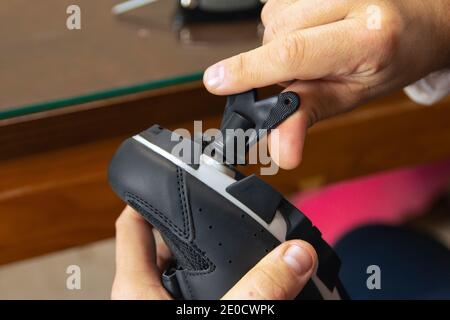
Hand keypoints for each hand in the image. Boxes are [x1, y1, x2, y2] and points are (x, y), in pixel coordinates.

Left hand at [111, 206, 316, 299]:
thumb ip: (260, 290)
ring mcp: (166, 309)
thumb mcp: (225, 316)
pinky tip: (248, 284)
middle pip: (166, 243)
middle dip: (196, 225)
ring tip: (244, 241)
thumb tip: (298, 255)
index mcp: (137, 288)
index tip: (176, 175)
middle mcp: (147, 296)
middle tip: (230, 209)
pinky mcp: (185, 316)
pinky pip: (201, 293)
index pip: (133, 224)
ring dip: (215, 257)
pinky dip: (223, 284)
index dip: (150, 195)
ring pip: (187, 270)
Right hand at [203, 0, 449, 168]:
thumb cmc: (394, 57)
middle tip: (307, 70)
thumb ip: (310, 115)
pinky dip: (287, 24)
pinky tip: (314, 29)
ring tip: (316, 46)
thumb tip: (280, 149)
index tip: (216, 82)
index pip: (294, 53)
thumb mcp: (355, 94)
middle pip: (275, 36)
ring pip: (272, 19)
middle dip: (275, 62)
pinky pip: (279, 5)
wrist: (420, 16)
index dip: (249, 70)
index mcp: (368, 36)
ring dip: (283, 41)